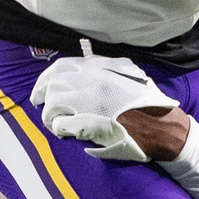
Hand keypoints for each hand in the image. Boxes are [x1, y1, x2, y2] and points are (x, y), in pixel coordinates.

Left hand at [31, 53, 180, 162]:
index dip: (47, 77)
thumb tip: (91, 68)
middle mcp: (91, 81)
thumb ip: (111, 69)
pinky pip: (61, 124)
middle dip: (41, 94)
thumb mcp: (132, 75)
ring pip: (52, 104)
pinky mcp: (87, 124)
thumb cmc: (149, 104)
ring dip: (49, 114)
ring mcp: (88, 102)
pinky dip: (58, 128)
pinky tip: (63, 133)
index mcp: (100, 68)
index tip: (42, 86)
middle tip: (37, 103)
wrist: (161, 127)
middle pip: (52, 84)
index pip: (61, 66)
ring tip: (53, 123)